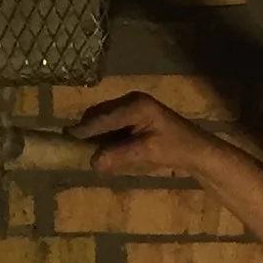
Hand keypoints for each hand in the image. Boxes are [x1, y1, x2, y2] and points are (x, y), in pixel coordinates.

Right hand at [65, 87, 213, 177]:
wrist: (199, 151)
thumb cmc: (176, 149)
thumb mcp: (147, 153)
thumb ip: (119, 155)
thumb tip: (92, 162)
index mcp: (135, 105)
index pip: (102, 117)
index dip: (83, 129)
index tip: (64, 138)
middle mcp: (132, 101)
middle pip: (100, 114)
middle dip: (86, 130)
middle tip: (72, 147)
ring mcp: (134, 108)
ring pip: (104, 118)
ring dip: (95, 133)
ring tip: (83, 149)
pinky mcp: (136, 117)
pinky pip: (112, 124)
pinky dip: (105, 135)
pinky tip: (101, 148)